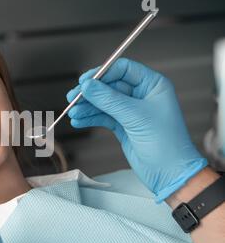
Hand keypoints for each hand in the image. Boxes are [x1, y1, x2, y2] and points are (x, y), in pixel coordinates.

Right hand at [66, 58, 207, 202]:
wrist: (169, 173)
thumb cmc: (165, 143)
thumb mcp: (135, 116)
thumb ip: (109, 100)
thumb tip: (88, 86)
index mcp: (153, 85)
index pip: (123, 70)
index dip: (102, 73)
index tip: (85, 81)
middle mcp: (142, 96)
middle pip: (110, 86)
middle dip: (91, 92)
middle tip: (73, 97)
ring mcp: (131, 111)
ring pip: (104, 102)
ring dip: (87, 107)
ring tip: (73, 112)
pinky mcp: (123, 126)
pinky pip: (103, 117)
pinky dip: (90, 118)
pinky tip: (79, 120)